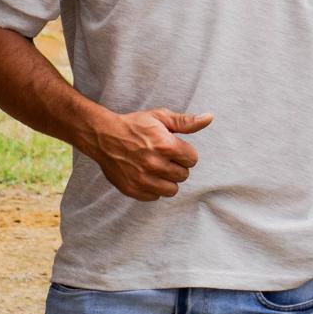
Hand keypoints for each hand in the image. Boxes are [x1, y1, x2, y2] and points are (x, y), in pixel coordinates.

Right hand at [89, 108, 211, 200]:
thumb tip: (209, 118)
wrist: (103, 136)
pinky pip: (155, 196)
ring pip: (171, 190)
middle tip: (163, 157)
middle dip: (177, 166)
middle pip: (183, 175)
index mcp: (166, 145)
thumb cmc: (134, 125)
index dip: (185, 153)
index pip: (192, 159)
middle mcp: (155, 164)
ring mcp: (143, 179)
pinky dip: (153, 188)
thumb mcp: (160, 117)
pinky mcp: (133, 189)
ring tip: (156, 168)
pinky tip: (145, 174)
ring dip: (167, 180)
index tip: (174, 148)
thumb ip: (186, 121)